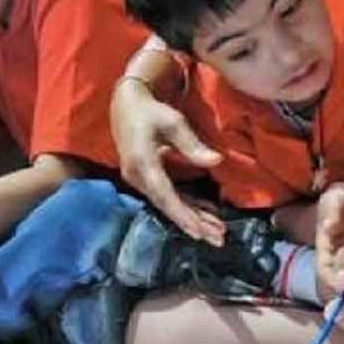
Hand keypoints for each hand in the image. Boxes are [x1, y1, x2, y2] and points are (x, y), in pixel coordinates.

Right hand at [110, 77, 224, 243]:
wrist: (126, 104)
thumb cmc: (150, 110)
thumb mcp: (173, 122)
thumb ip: (192, 144)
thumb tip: (216, 161)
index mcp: (142, 163)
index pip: (165, 196)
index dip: (184, 215)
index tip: (201, 232)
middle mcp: (138, 177)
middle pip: (167, 206)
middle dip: (193, 224)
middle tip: (218, 240)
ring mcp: (139, 179)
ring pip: (168, 204)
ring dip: (192, 218)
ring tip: (216, 232)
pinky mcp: (145, 178)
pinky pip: (166, 196)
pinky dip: (185, 205)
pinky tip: (203, 215)